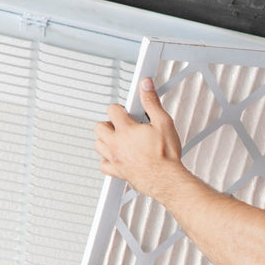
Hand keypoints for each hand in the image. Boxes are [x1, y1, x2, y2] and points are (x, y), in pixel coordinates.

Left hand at [94, 78, 183, 197]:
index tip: (127, 111)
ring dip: (105, 139)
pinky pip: (102, 164)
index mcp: (126, 130)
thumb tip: (145, 86)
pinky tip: (116, 156)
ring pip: (98, 144)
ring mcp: (114, 158)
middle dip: (109, 123)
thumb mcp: (163, 123)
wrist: (166, 179)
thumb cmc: (166, 156)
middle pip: (100, 127)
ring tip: (118, 138)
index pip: (112, 110)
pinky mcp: (116, 172)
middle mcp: (116, 143)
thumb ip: (152, 102)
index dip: (120, 108)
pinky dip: (106, 159)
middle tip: (122, 124)